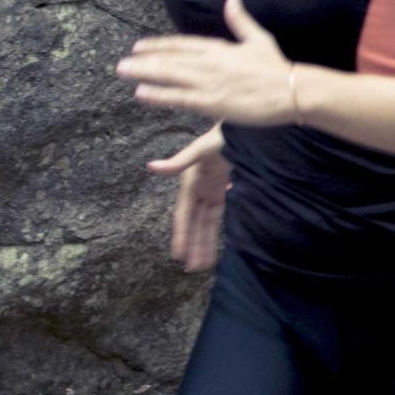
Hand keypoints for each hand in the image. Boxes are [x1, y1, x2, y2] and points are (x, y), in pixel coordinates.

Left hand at [117, 0, 296, 125]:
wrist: (292, 91)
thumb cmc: (277, 68)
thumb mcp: (259, 39)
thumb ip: (241, 20)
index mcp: (219, 48)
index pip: (182, 44)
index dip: (159, 45)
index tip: (139, 46)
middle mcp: (210, 62)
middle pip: (170, 59)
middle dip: (144, 60)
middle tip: (121, 63)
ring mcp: (209, 82)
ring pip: (169, 76)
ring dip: (144, 74)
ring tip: (124, 73)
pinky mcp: (212, 101)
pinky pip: (179, 97)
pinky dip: (159, 95)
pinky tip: (141, 93)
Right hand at [150, 125, 230, 271]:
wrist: (243, 125)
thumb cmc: (223, 134)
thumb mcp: (201, 148)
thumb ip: (180, 160)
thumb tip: (152, 167)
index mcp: (191, 182)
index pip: (184, 215)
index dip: (181, 236)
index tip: (178, 256)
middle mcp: (199, 190)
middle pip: (195, 224)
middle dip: (194, 246)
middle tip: (193, 270)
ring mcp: (212, 190)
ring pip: (207, 222)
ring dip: (205, 242)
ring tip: (204, 264)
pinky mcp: (224, 188)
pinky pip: (219, 214)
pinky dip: (217, 229)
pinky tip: (216, 245)